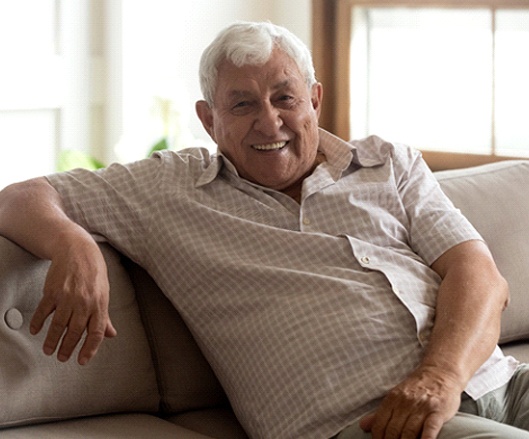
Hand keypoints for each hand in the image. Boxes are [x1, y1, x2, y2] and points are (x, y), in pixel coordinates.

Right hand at [29, 239, 116, 364]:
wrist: (78, 250)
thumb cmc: (94, 273)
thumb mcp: (104, 294)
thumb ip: (104, 316)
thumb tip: (111, 334)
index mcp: (99, 304)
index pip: (96, 332)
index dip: (90, 348)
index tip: (82, 360)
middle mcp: (84, 302)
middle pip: (75, 331)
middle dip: (68, 348)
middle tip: (62, 358)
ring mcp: (67, 297)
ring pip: (58, 325)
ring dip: (52, 340)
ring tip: (48, 350)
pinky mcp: (52, 291)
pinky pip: (43, 311)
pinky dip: (38, 322)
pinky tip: (35, 331)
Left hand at [359, 365, 462, 438]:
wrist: (440, 372)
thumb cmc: (417, 388)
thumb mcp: (396, 396)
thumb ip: (380, 412)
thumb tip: (362, 426)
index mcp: (393, 399)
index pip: (380, 423)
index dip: (378, 438)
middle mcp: (405, 402)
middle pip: (393, 430)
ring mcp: (422, 407)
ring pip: (409, 432)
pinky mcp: (438, 412)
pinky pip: (430, 430)